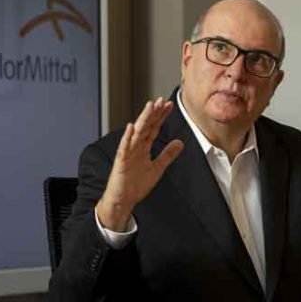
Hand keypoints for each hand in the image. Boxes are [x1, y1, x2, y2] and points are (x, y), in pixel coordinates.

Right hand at [96, 97, 183, 230]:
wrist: (123, 200)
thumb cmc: (135, 185)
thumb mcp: (157, 168)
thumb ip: (167, 155)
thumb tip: (180, 143)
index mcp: (143, 148)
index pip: (153, 128)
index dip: (161, 117)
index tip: (169, 106)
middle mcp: (135, 147)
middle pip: (146, 126)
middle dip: (153, 113)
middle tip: (162, 101)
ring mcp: (127, 153)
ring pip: (136, 133)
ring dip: (143, 119)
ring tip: (150, 107)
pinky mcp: (121, 162)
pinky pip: (124, 148)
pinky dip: (127, 138)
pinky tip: (131, 127)